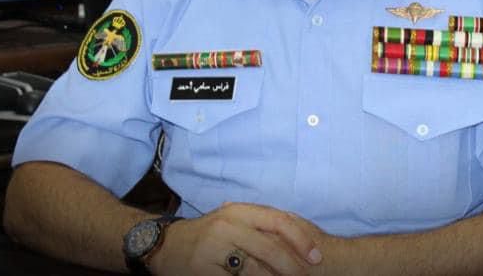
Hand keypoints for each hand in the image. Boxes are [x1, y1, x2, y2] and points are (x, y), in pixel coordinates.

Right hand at [150, 202, 322, 274]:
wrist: (166, 245)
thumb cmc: (208, 234)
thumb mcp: (235, 221)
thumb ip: (262, 227)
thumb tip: (300, 239)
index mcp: (239, 211)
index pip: (278, 221)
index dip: (301, 239)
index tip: (316, 256)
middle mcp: (226, 226)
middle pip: (269, 248)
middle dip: (292, 266)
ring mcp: (213, 249)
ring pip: (254, 270)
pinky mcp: (202, 270)